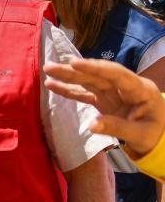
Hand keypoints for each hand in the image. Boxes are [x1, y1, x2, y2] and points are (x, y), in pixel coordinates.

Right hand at [45, 58, 164, 154]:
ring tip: (48, 71)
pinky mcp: (105, 100)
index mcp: (140, 90)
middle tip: (50, 66)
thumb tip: (91, 125)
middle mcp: (125, 86)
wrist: (158, 137)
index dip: (95, 68)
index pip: (116, 74)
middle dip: (74, 70)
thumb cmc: (154, 134)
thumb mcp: (140, 135)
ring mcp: (114, 92)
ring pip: (89, 81)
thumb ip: (117, 127)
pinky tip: (54, 86)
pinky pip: (85, 93)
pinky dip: (70, 90)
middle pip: (98, 76)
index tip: (73, 63)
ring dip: (68, 76)